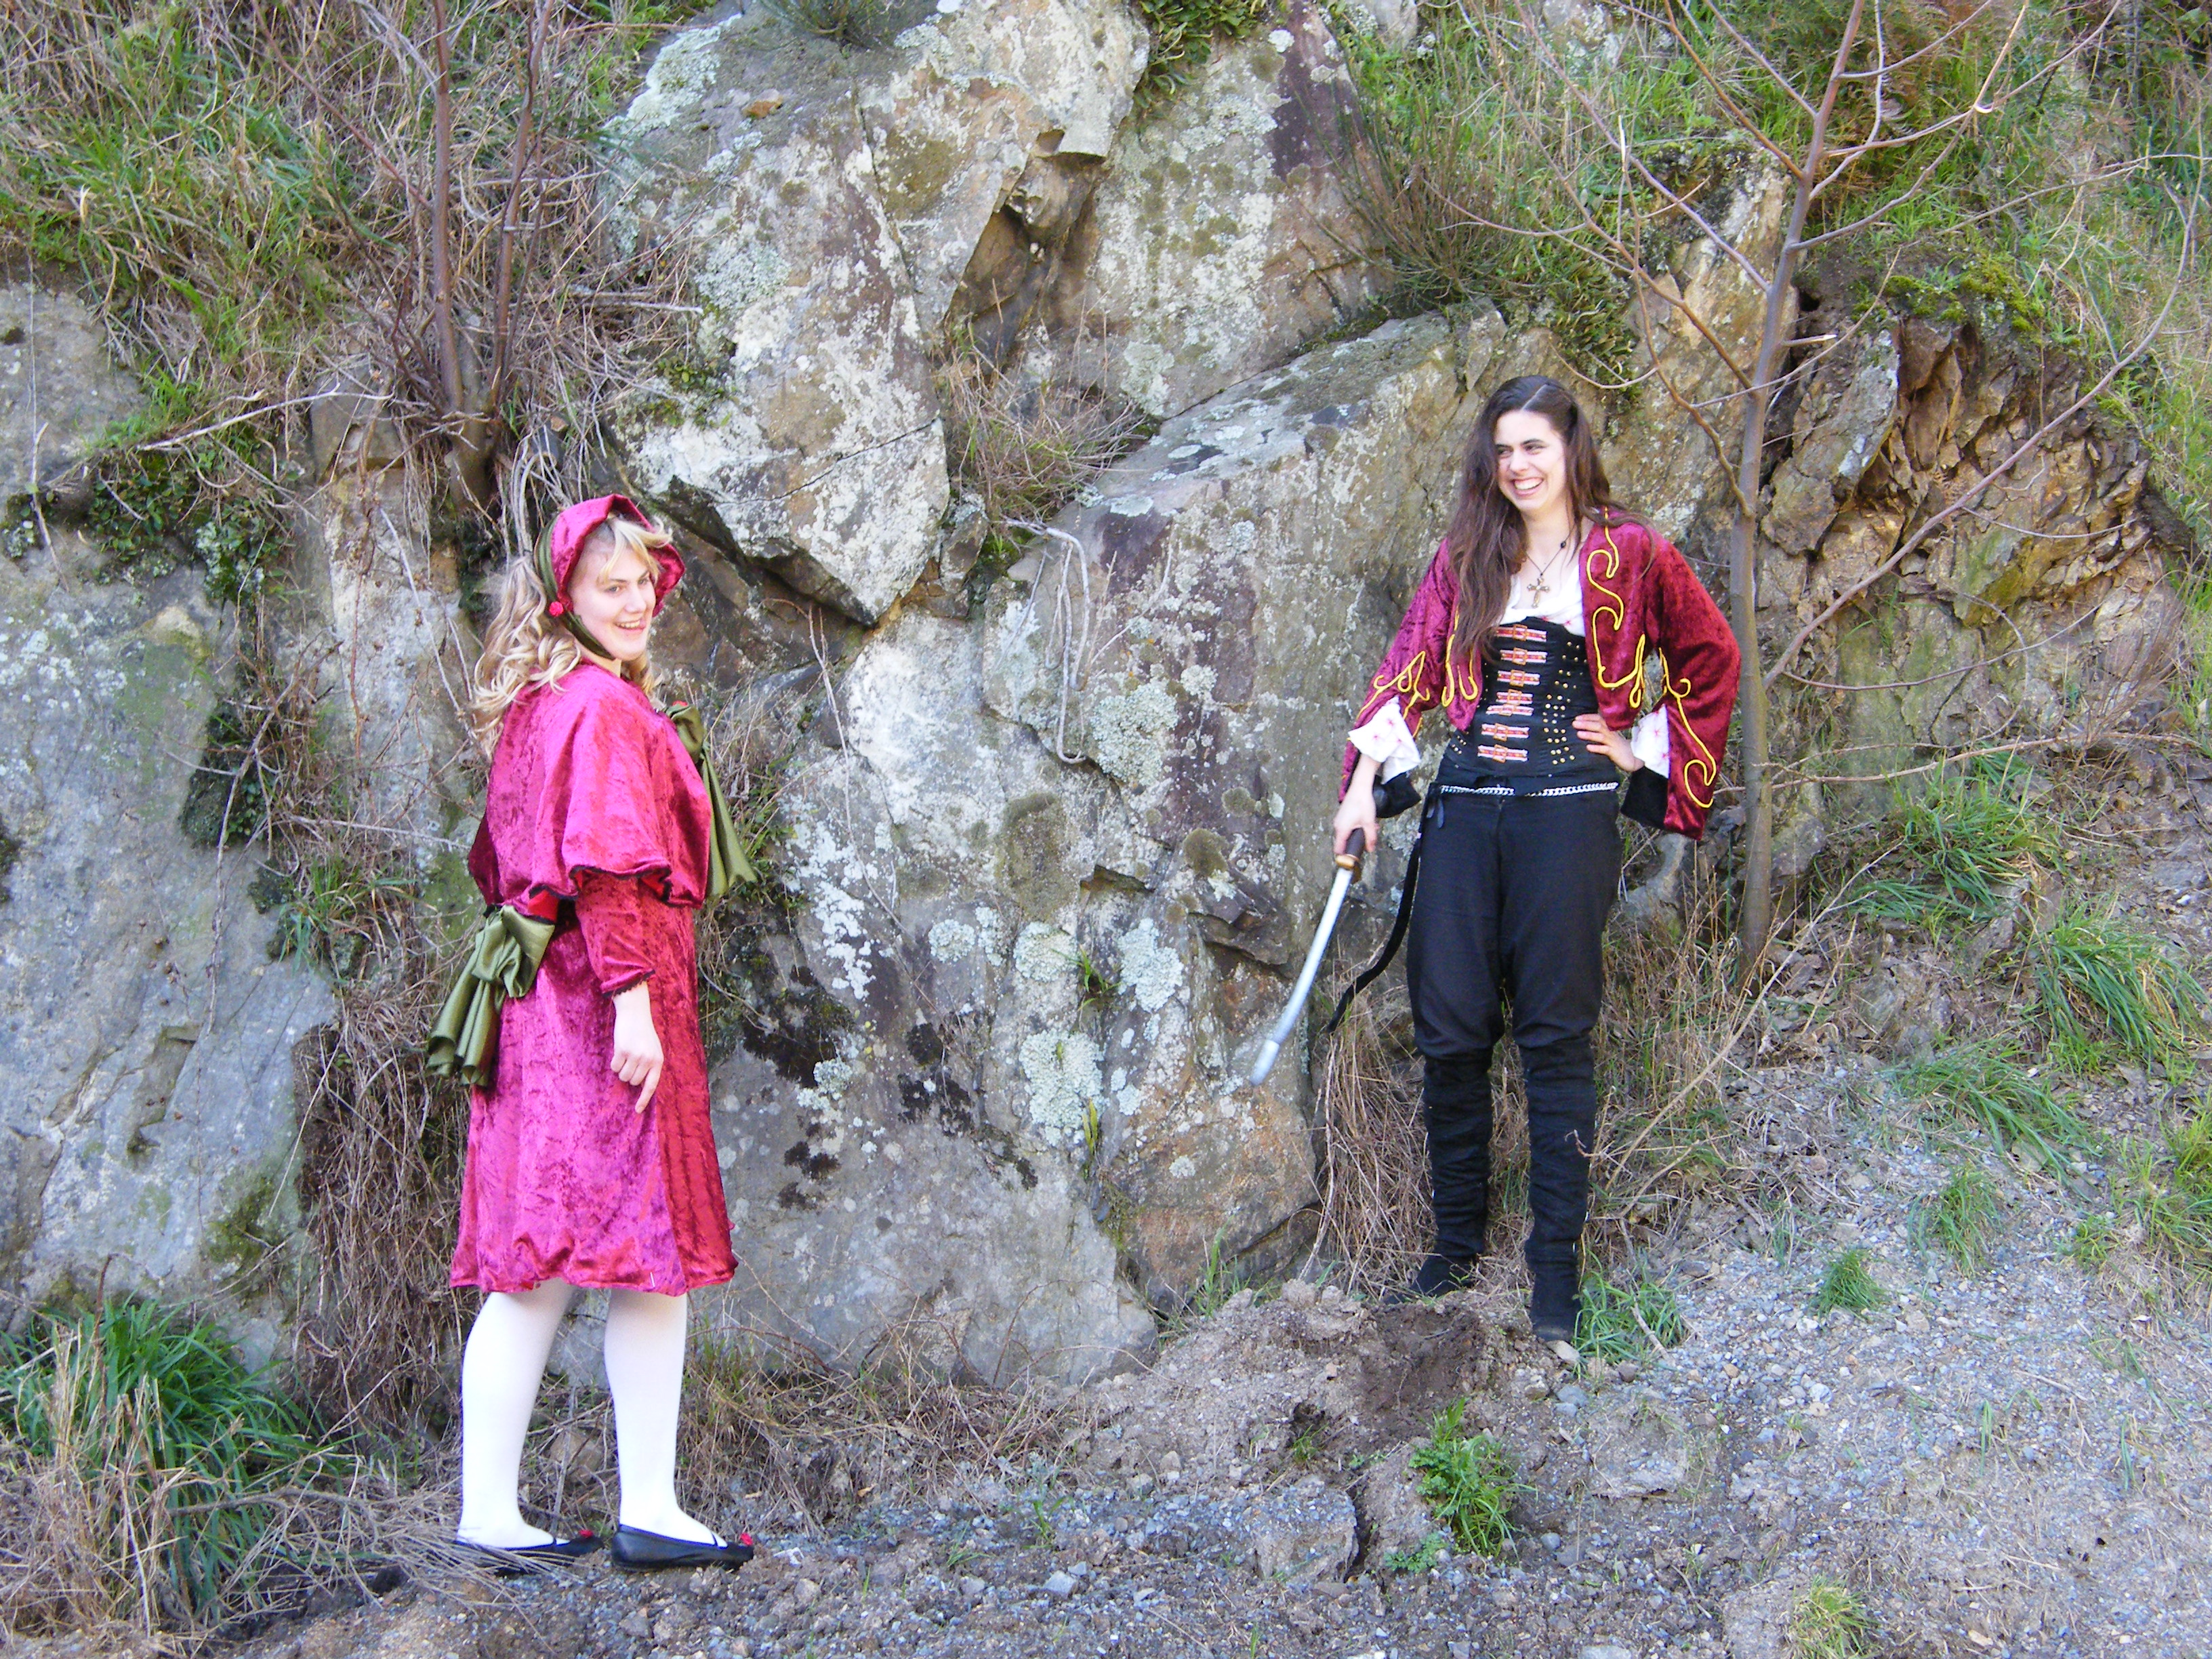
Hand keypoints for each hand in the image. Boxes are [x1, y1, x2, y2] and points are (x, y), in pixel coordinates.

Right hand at [610, 983, 663, 1113]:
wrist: (635, 1013)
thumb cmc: (643, 1033)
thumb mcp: (652, 1049)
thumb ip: (650, 1066)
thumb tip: (640, 1086)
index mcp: (658, 1061)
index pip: (651, 1086)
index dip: (644, 1099)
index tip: (637, 1110)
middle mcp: (648, 1060)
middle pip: (633, 1082)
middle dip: (629, 1074)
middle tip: (630, 1060)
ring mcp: (636, 1056)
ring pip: (622, 1076)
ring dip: (621, 1068)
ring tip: (626, 1054)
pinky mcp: (623, 1051)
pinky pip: (614, 1067)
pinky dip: (614, 1061)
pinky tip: (619, 1049)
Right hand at [1333, 761, 1379, 858]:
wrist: (1360, 787)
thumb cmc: (1363, 803)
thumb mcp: (1369, 823)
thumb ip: (1370, 838)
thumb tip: (1370, 849)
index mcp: (1342, 830)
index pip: (1338, 850)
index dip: (1344, 857)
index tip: (1352, 862)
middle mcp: (1337, 826)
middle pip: (1342, 843)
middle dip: (1354, 845)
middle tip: (1365, 844)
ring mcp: (1339, 820)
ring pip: (1345, 834)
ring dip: (1356, 835)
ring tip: (1369, 830)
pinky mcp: (1342, 816)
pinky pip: (1346, 827)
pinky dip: (1354, 828)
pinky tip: (1365, 823)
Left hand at [1574, 713, 1639, 771]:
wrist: (1633, 757)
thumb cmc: (1618, 746)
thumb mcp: (1609, 737)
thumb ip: (1599, 732)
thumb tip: (1584, 728)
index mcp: (1609, 728)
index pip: (1599, 719)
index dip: (1588, 717)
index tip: (1577, 718)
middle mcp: (1611, 734)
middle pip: (1599, 726)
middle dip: (1586, 724)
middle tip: (1574, 723)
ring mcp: (1613, 742)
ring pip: (1601, 736)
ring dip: (1589, 734)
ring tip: (1578, 734)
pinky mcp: (1614, 752)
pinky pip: (1605, 749)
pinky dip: (1596, 748)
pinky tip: (1588, 747)